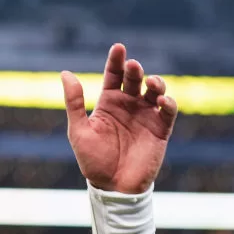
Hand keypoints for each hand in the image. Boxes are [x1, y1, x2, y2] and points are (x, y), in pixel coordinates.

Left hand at [61, 44, 177, 193]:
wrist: (112, 186)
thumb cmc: (93, 160)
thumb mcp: (79, 130)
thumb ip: (74, 102)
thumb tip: (65, 73)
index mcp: (109, 102)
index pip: (114, 75)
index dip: (116, 60)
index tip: (118, 47)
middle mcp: (129, 105)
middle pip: (135, 79)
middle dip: (135, 70)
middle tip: (132, 66)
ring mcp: (146, 116)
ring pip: (155, 90)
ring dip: (156, 83)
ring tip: (151, 82)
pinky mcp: (161, 129)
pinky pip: (168, 111)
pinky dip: (168, 103)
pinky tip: (161, 100)